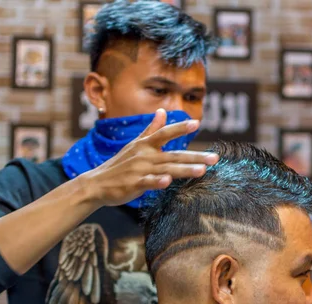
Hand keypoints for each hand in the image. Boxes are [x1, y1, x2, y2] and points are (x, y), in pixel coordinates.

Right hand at [82, 109, 218, 207]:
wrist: (96, 184)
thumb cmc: (119, 164)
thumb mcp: (135, 144)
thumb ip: (150, 129)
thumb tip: (162, 112)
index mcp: (145, 145)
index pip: (165, 133)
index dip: (180, 128)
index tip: (197, 123)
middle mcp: (144, 155)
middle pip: (174, 154)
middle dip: (195, 156)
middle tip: (214, 158)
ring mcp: (139, 169)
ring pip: (166, 168)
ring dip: (184, 169)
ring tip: (202, 171)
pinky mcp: (134, 184)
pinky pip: (148, 182)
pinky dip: (157, 181)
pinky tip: (168, 181)